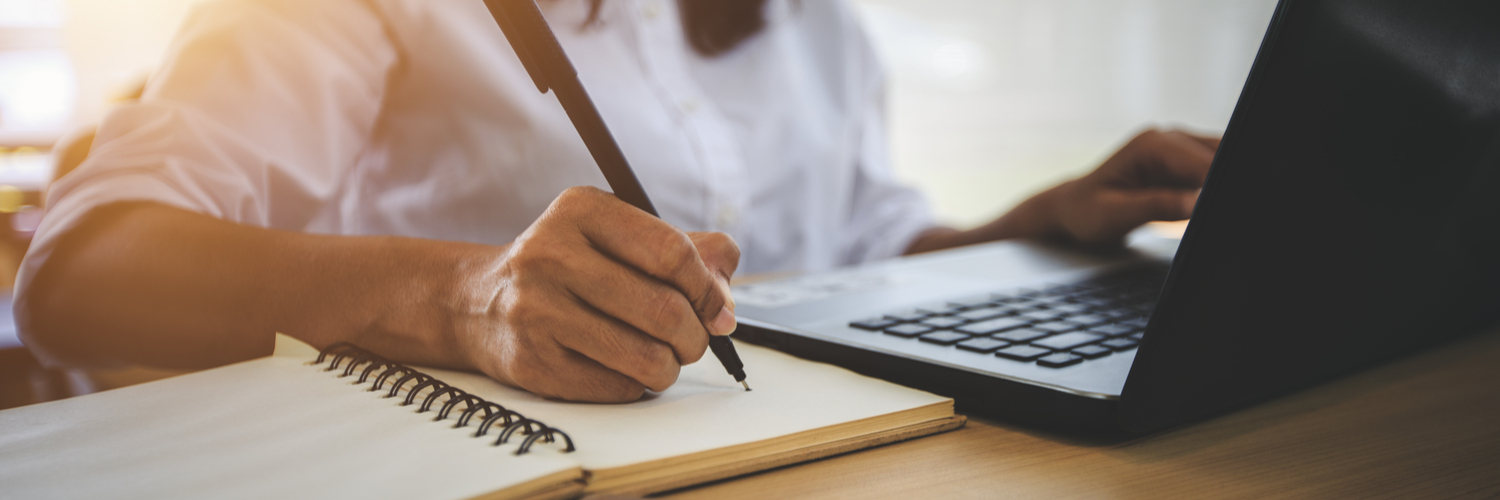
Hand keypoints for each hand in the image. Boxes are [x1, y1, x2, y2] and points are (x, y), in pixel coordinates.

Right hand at [456, 186, 739, 402]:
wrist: (478, 303)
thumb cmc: (569, 268)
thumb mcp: (618, 236)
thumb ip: (686, 252)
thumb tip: (726, 302)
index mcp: (581, 210)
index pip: (671, 253)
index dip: (708, 288)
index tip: (718, 309)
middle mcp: (551, 254)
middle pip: (664, 309)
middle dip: (695, 335)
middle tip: (693, 340)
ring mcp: (536, 310)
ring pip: (646, 357)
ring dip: (670, 366)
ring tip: (663, 357)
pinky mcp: (532, 362)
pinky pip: (617, 387)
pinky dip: (636, 384)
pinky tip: (622, 367)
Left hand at [1051, 128, 1219, 244]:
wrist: (1075, 210)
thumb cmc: (1087, 212)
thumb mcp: (1115, 215)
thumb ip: (1156, 206)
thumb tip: (1194, 203)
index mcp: (1150, 145)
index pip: (1203, 162)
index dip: (1217, 184)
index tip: (1214, 206)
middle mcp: (1167, 139)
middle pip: (1219, 155)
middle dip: (1224, 182)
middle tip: (1213, 212)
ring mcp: (1178, 149)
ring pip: (1221, 160)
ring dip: (1218, 185)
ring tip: (1201, 210)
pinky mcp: (1184, 164)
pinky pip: (1213, 171)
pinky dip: (1214, 188)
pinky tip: (1202, 206)